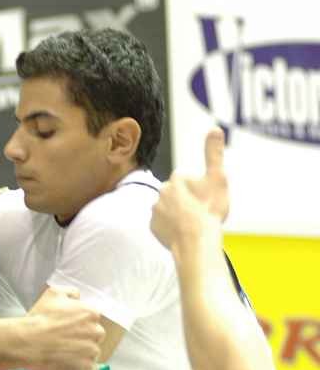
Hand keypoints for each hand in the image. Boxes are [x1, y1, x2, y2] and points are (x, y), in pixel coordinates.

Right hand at [23, 285, 103, 369]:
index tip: (70, 327)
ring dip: (82, 354)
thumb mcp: (53, 293)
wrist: (29, 342)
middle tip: (66, 340)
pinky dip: (81, 369)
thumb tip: (76, 296)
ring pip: (92, 353)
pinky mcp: (86, 368)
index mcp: (90, 313)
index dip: (80, 323)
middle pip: (95, 336)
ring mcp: (92, 351)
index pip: (92, 319)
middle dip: (84, 338)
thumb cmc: (39, 319)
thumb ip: (70, 292)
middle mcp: (95, 332)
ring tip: (64, 354)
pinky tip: (68, 365)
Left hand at [151, 128, 228, 249]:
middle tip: (200, 213)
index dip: (200, 191)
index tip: (206, 200)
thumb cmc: (209, 210)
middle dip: (187, 201)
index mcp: (177, 177)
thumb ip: (214, 153)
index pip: (189, 181)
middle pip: (178, 194)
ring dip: (179, 214)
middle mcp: (162, 190)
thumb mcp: (217, 178)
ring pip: (170, 209)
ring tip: (192, 224)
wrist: (195, 241)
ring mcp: (155, 208)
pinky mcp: (152, 226)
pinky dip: (171, 227)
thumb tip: (214, 128)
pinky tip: (182, 232)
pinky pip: (163, 224)